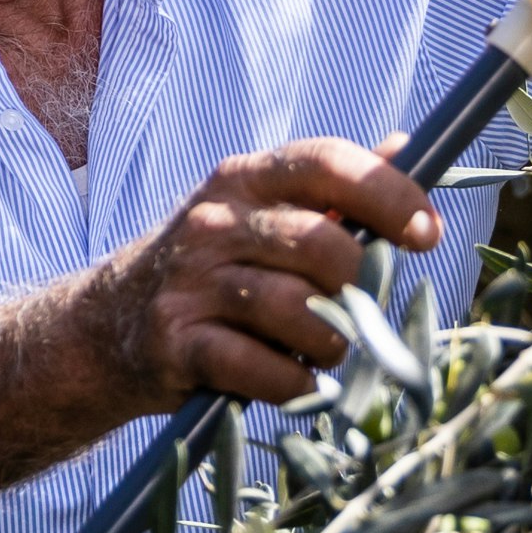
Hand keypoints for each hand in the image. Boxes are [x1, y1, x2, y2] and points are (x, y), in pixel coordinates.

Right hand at [99, 133, 441, 413]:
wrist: (106, 328)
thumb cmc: (213, 269)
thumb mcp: (262, 215)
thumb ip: (335, 189)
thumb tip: (409, 148)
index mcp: (244, 180)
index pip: (327, 163)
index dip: (390, 196)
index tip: (425, 235)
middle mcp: (214, 222)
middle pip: (323, 245)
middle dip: (358, 287)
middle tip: (355, 311)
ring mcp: (191, 283)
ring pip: (298, 311)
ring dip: (331, 343)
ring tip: (323, 350)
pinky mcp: (177, 343)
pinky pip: (262, 369)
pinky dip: (295, 384)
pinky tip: (294, 382)